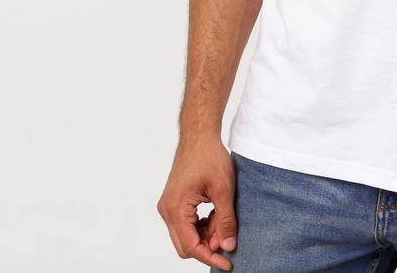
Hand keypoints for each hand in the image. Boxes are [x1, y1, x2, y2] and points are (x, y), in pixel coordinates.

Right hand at [157, 135, 236, 269]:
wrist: (198, 136)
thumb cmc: (209, 157)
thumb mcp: (223, 190)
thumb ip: (225, 220)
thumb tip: (228, 246)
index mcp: (176, 208)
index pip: (191, 246)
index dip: (210, 257)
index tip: (228, 264)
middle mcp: (167, 210)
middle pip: (185, 245)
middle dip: (208, 246)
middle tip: (228, 237)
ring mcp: (168, 206)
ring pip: (186, 236)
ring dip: (205, 235)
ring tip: (223, 220)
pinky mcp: (174, 202)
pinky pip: (186, 224)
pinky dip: (201, 226)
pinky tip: (215, 215)